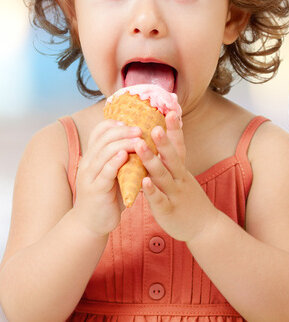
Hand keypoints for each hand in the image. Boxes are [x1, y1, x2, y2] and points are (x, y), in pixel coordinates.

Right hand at [72, 120, 140, 235]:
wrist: (93, 223)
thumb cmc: (108, 195)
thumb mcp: (114, 172)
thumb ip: (122, 156)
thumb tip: (143, 139)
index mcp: (93, 155)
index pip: (100, 131)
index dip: (116, 123)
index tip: (133, 122)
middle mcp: (88, 162)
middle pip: (104, 138)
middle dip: (124, 131)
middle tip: (141, 129)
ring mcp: (90, 176)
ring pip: (105, 152)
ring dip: (123, 143)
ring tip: (139, 139)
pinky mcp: (95, 190)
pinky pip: (105, 171)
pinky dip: (115, 161)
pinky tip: (126, 156)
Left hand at [136, 112, 217, 242]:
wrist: (204, 227)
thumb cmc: (189, 199)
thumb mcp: (183, 177)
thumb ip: (172, 161)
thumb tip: (162, 141)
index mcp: (182, 170)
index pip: (179, 145)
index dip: (175, 129)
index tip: (171, 111)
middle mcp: (180, 178)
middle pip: (171, 156)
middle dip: (163, 140)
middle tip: (154, 125)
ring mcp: (175, 193)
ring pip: (163, 175)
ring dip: (151, 160)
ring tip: (140, 146)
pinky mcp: (169, 210)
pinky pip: (160, 199)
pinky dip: (152, 191)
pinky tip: (143, 183)